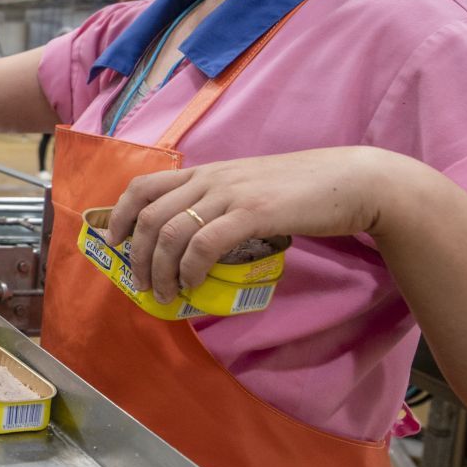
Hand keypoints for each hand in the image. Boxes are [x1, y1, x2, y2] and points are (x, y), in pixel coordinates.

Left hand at [104, 146, 412, 302]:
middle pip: (150, 216)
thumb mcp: (249, 188)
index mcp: (205, 171)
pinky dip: (191, 269)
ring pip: (171, 232)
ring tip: (167, 295)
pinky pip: (204, 243)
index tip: (115, 244)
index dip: (120, 216)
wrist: (351, 181)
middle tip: (143, 286)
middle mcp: (210, 178)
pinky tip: (195, 284)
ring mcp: (230, 193)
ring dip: (161, 270)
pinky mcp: (252, 212)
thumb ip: (220, 205)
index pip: (143, 185)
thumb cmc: (303, 189)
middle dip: (137, 257)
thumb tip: (195, 241)